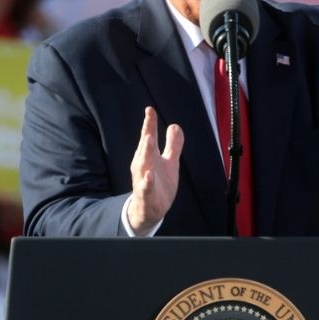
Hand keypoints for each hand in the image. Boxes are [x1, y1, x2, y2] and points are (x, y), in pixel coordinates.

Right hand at [128, 107, 183, 232]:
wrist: (150, 210)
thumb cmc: (159, 183)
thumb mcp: (170, 162)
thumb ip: (173, 145)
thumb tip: (175, 125)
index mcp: (149, 156)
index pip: (149, 137)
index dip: (150, 124)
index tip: (150, 109)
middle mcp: (143, 166)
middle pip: (145, 148)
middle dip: (147, 134)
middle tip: (149, 120)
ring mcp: (143, 180)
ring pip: (143, 166)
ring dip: (145, 153)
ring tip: (148, 140)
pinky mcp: (146, 196)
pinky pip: (145, 188)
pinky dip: (146, 182)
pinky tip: (149, 176)